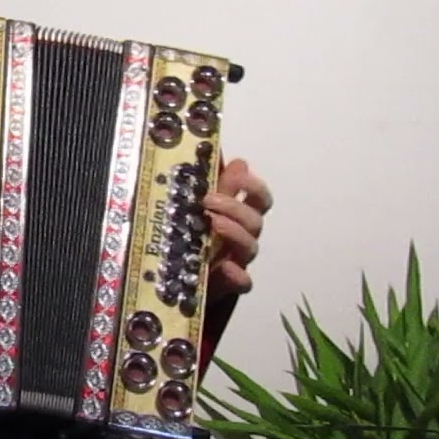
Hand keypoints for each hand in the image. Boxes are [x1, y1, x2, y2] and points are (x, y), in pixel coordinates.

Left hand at [203, 158, 272, 299]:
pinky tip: (226, 267)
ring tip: (212, 223)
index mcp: (239, 216)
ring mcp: (237, 261)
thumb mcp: (198, 204)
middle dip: (235, 207)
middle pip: (255, 221)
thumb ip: (213, 181)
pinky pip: (243, 282)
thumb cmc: (193, 234)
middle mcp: (243, 237)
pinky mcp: (228, 284)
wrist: (178, 276)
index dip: (256, 186)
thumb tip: (228, 153)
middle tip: (208, 200)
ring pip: (251, 247)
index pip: (260, 199)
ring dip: (235, 232)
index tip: (240, 175)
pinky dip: (237, 275)